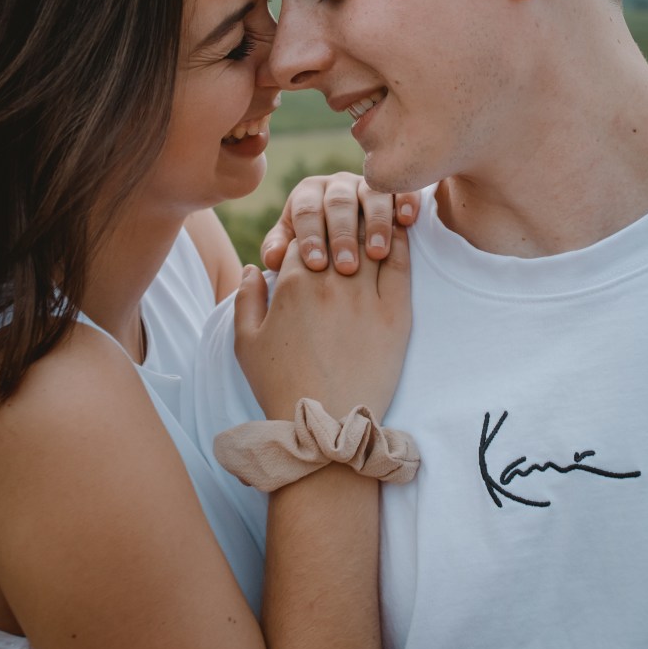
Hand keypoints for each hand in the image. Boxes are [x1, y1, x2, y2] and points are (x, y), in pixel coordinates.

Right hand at [234, 224, 410, 420]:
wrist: (325, 426)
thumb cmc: (281, 385)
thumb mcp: (246, 343)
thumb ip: (246, 298)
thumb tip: (252, 267)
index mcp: (293, 283)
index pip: (304, 236)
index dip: (308, 237)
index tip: (315, 247)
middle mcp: (330, 282)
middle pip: (338, 230)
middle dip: (339, 226)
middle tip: (345, 229)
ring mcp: (365, 296)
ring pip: (369, 240)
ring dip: (369, 227)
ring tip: (373, 222)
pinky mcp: (396, 313)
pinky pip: (401, 264)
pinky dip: (400, 242)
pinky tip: (399, 233)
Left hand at [261, 171, 419, 274]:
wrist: (347, 246)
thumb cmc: (317, 252)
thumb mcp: (294, 250)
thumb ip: (280, 250)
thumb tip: (272, 258)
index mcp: (308, 194)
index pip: (306, 210)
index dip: (310, 236)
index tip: (315, 264)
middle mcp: (337, 185)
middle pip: (338, 202)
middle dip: (342, 234)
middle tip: (346, 266)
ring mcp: (367, 184)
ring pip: (371, 194)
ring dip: (376, 222)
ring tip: (377, 253)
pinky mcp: (394, 188)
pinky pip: (400, 188)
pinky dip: (404, 200)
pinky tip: (406, 221)